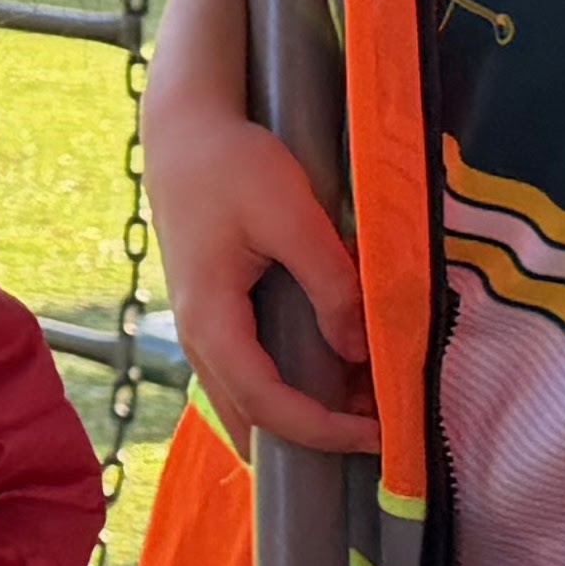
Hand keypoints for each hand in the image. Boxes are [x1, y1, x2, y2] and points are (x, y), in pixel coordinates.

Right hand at [147, 79, 376, 460]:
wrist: (185, 129)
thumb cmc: (234, 164)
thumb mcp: (292, 215)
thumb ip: (330, 283)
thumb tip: (360, 350)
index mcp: (211, 320)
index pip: (268, 404)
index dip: (325, 430)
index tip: (380, 433)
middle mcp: (197, 337)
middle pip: (251, 419)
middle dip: (316, 436)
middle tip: (378, 428)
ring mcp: (200, 329)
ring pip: (246, 401)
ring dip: (302, 415)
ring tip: (364, 404)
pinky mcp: (212, 314)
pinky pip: (246, 375)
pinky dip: (288, 390)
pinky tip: (332, 372)